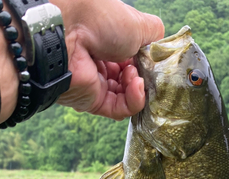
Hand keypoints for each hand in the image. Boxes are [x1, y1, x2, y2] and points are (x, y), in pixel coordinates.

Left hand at [52, 0, 163, 119]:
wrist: (69, 32)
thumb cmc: (100, 19)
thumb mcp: (138, 23)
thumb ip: (154, 37)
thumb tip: (159, 53)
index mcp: (110, 40)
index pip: (136, 58)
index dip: (147, 60)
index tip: (152, 58)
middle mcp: (103, 62)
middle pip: (133, 79)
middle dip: (144, 75)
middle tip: (144, 67)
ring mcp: (99, 83)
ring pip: (129, 96)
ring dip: (139, 87)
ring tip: (136, 75)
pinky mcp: (95, 102)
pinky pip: (121, 109)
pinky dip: (134, 100)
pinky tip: (137, 87)